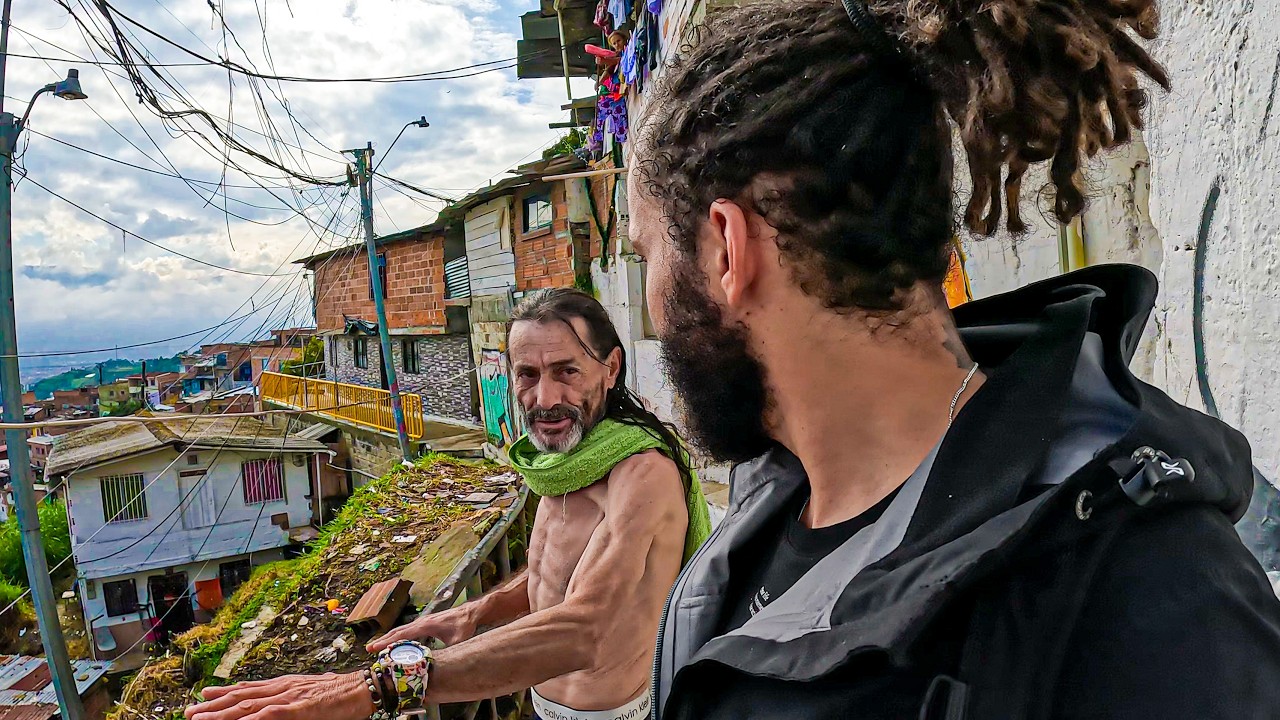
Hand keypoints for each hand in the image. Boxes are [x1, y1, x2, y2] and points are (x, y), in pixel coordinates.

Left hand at [185, 671, 372, 719]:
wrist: (362, 687)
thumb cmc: (341, 693)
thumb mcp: (311, 693)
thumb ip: (293, 699)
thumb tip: (284, 704)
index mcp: (285, 684)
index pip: (248, 688)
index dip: (224, 692)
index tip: (203, 696)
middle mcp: (282, 687)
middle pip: (241, 696)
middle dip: (213, 705)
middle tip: (189, 712)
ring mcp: (288, 697)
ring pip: (247, 705)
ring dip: (221, 713)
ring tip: (200, 718)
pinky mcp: (297, 709)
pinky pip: (268, 715)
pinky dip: (250, 719)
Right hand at [367, 607, 475, 651]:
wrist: (470, 612)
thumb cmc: (464, 625)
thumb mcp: (457, 641)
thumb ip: (446, 651)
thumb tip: (438, 663)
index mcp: (425, 625)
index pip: (402, 635)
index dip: (388, 642)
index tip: (375, 647)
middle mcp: (421, 622)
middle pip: (398, 631)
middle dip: (382, 640)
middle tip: (368, 648)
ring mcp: (422, 622)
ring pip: (401, 630)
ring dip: (389, 638)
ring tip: (376, 647)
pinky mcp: (425, 624)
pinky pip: (408, 630)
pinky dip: (398, 636)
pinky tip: (394, 643)